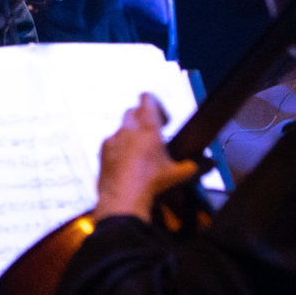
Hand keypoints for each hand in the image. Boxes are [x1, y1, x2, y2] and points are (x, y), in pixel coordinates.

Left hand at [94, 94, 199, 221]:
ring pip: (121, 128)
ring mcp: (114, 138)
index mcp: (148, 127)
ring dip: (129, 135)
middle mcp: (129, 128)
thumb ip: (187, 167)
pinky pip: (111, 142)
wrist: (124, 196)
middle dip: (140, 119)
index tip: (163, 121)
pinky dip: (117, 148)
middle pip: (132, 111)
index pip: (147, 98)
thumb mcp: (175, 175)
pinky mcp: (103, 149)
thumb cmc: (151, 182)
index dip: (155, 105)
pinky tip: (124, 164)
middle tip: (150, 135)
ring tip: (137, 154)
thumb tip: (192, 167)